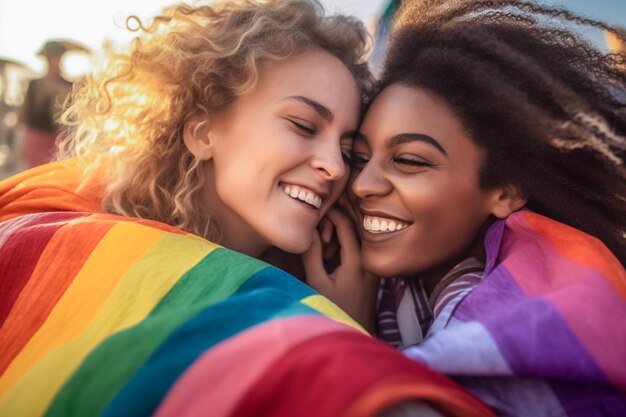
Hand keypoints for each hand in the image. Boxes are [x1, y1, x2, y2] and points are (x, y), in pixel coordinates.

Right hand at [302, 207, 378, 333]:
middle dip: (342, 214)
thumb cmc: (333, 311)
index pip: (347, 226)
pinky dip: (349, 238)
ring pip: (361, 235)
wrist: (355, 334)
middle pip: (359, 226)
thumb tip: (307, 232)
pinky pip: (362, 247)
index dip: (333, 214)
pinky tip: (333, 242)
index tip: (319, 209)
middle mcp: (370, 261)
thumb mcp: (317, 283)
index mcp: (357, 262)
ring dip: (345, 226)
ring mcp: (373, 266)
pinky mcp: (371, 272)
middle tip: (327, 205)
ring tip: (327, 225)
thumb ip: (312, 255)